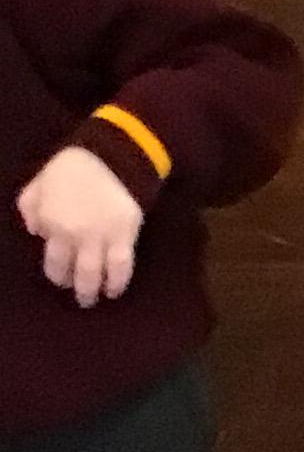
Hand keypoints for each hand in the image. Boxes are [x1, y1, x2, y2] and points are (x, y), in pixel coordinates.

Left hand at [18, 145, 144, 308]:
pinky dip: (117, 281)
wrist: (112, 154)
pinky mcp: (124, 235)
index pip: (51, 259)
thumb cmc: (74, 166)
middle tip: (79, 295)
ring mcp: (100, 237)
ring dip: (93, 290)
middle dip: (74, 286)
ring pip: (94, 274)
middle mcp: (73, 235)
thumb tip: (35, 231)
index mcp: (51, 222)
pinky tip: (115, 290)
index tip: (63, 275)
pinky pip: (121, 265)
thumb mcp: (40, 181)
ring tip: (97, 297)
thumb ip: (30, 206)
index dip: (57, 271)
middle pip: (71, 271)